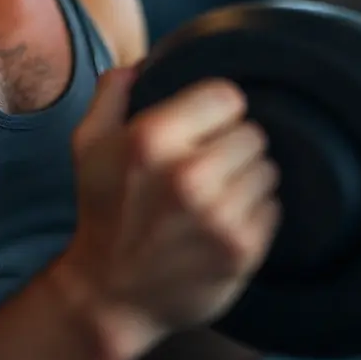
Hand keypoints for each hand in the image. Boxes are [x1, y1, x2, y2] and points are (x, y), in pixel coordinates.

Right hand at [56, 66, 280, 359]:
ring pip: (267, 170)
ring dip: (247, 177)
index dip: (217, 108)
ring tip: (218, 191)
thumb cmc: (102, 211)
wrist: (109, 294)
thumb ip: (112, 92)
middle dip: (233, 144)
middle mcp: (188, 175)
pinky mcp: (241, 250)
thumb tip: (142, 65)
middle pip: (253, 133)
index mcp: (151, 139)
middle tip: (210, 162)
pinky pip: (273, 208)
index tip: (207, 124)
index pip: (227, 96)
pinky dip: (255, 211)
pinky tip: (225, 219)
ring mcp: (218, 216)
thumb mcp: (87, 143)